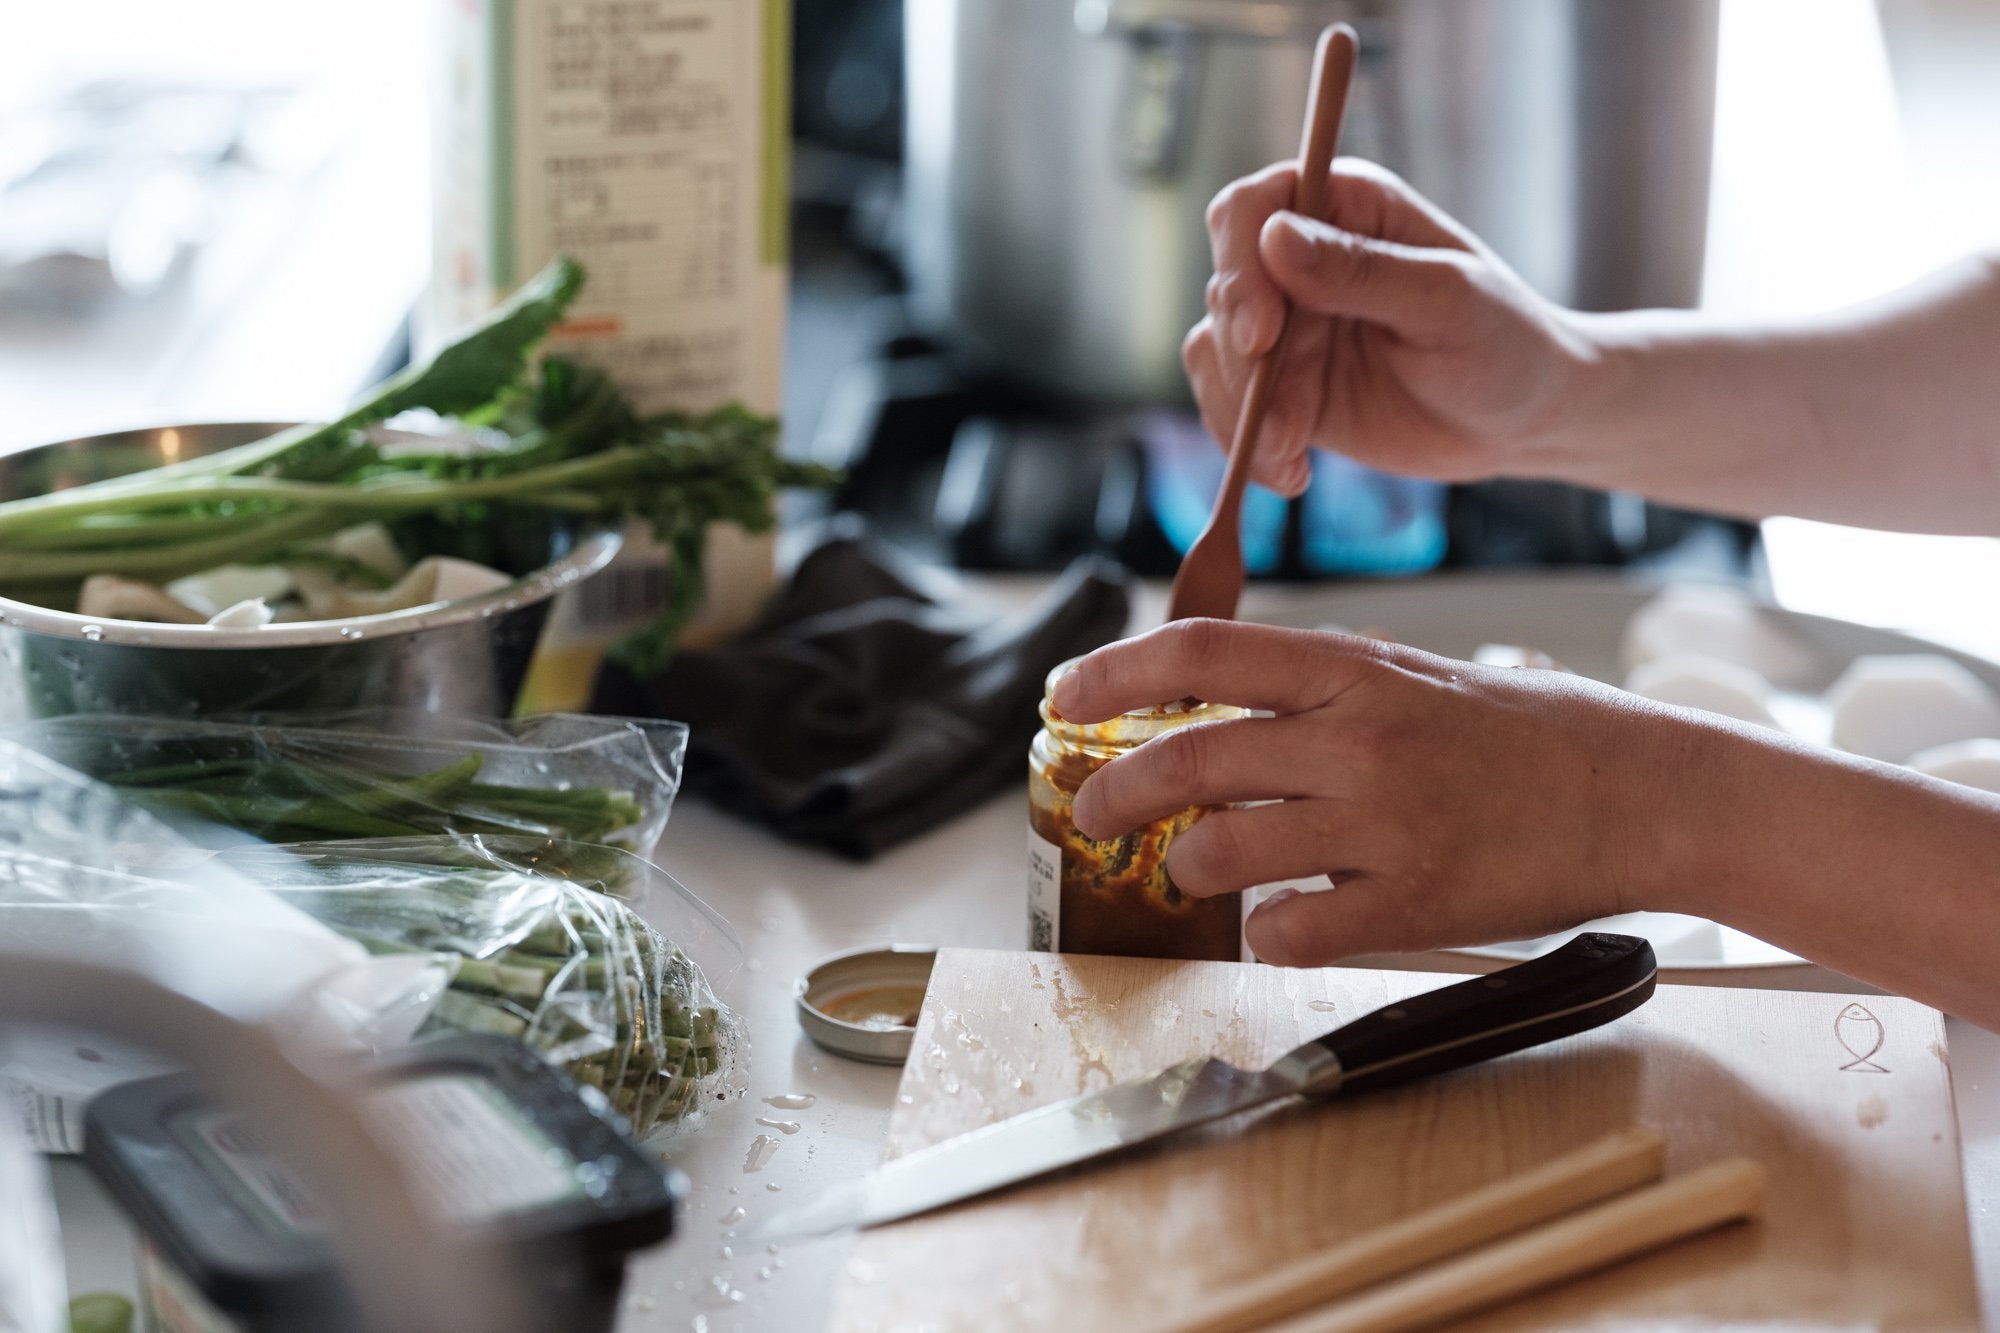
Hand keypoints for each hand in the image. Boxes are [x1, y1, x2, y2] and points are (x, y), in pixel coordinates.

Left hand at [1051, 619, 1708, 965]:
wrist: (1644, 790)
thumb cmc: (1528, 734)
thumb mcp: (1415, 674)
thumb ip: (1319, 685)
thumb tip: (1213, 698)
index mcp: (1354, 668)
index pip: (1200, 652)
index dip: (1115, 672)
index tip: (1063, 698)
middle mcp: (1357, 737)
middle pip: (1187, 760)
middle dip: (1112, 793)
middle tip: (1089, 814)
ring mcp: (1384, 821)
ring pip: (1220, 852)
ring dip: (1186, 870)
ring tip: (1197, 874)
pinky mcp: (1414, 900)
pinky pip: (1289, 930)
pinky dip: (1263, 935)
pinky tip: (1279, 924)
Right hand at [1187, 159, 1594, 496]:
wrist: (1522, 420)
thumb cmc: (1504, 343)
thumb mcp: (1446, 302)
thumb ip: (1362, 271)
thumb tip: (1275, 239)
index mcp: (1344, 208)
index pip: (1249, 211)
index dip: (1238, 267)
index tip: (1261, 336)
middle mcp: (1303, 259)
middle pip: (1223, 290)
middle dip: (1243, 364)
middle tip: (1287, 424)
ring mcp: (1288, 326)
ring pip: (1215, 354)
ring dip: (1241, 413)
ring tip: (1293, 457)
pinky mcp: (1283, 387)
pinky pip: (1229, 407)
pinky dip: (1248, 445)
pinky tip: (1293, 473)